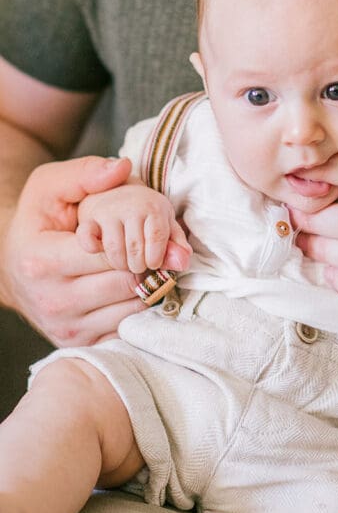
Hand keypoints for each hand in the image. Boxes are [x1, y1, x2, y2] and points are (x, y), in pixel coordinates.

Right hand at [1, 156, 190, 345]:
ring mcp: (67, 328)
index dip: (133, 238)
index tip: (137, 228)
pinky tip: (129, 286)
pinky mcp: (81, 343)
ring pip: (133, 306)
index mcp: (42, 262)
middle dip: (146, 262)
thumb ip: (85, 174)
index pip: (111, 253)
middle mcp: (53, 301)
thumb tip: (122, 168)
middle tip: (149, 247)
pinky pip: (128, 326)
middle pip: (127, 283)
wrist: (12, 268)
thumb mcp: (49, 187)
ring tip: (140, 264)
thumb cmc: (37, 222)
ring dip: (147, 284)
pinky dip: (137, 306)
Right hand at [77, 179, 190, 274]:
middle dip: (139, 266)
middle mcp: (129, 205)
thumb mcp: (167, 224)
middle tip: (140, 267)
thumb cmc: (147, 215)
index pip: (157, 238)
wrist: (117, 193)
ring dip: (121, 265)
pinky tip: (100, 252)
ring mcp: (106, 212)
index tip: (154, 264)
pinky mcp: (88, 221)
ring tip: (125, 263)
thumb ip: (176, 244)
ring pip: (114, 251)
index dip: (156, 258)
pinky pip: (86, 239)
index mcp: (153, 206)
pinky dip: (92, 249)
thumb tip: (182, 263)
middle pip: (136, 248)